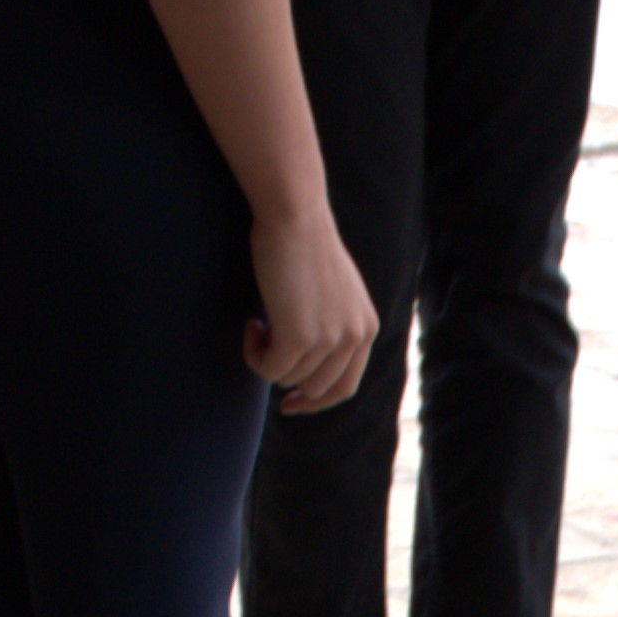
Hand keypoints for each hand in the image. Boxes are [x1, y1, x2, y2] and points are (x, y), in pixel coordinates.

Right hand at [245, 208, 380, 414]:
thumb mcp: (333, 292)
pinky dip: (254, 353)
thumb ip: (331, 325)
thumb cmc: (305, 244)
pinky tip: (251, 322)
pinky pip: (268, 368)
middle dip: (289, 388)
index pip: (346, 386)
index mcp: (366, 328)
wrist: (294, 216)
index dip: (317, 400)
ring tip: (258, 323)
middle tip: (264, 365)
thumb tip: (306, 363)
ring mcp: (330, 339)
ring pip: (287, 378)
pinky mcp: (300, 337)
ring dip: (266, 357)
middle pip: (317, 390)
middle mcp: (354, 337)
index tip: (292, 400)